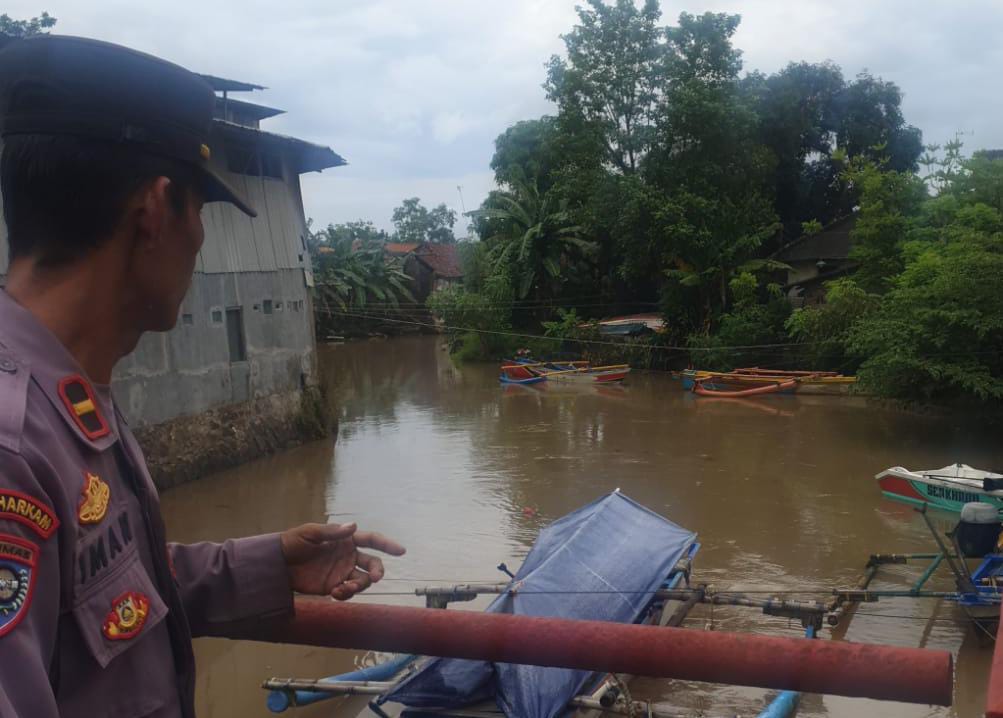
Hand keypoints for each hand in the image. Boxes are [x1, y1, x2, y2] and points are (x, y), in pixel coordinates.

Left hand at [279, 522, 405, 599]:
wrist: (278, 565)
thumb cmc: (293, 543)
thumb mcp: (310, 534)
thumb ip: (332, 532)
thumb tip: (353, 526)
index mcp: (345, 539)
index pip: (371, 540)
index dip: (387, 544)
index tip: (401, 551)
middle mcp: (348, 555)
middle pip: (373, 563)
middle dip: (378, 571)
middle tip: (376, 578)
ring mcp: (342, 572)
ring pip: (363, 580)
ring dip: (359, 586)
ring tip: (343, 589)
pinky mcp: (334, 586)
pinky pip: (348, 592)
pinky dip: (346, 594)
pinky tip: (336, 593)